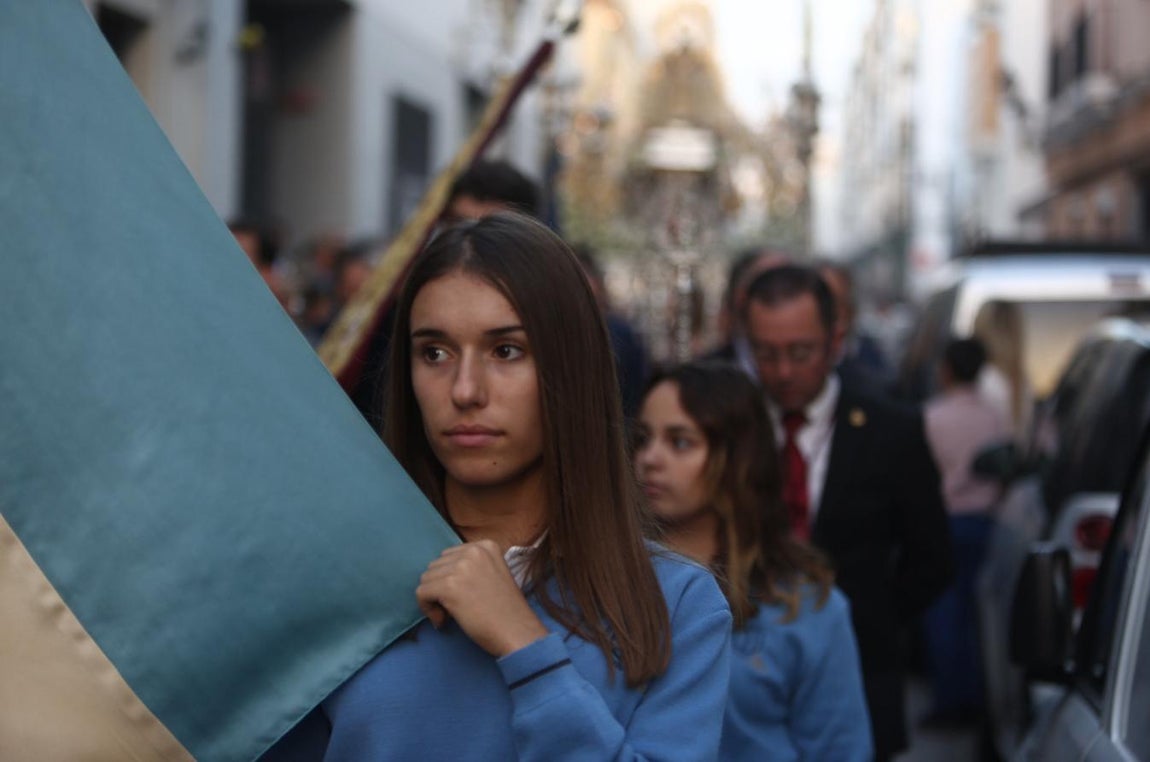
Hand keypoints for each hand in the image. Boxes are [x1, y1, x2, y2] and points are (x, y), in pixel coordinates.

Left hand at [416, 540, 549, 656]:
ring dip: (433, 599)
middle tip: (455, 608)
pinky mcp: (449, 585)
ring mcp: (461, 567)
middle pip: (436, 566)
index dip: (450, 578)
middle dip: (440, 587)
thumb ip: (471, 567)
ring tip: (450, 615)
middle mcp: (473, 551)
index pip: (450, 556)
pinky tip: (443, 620)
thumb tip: (438, 574)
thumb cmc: (505, 610)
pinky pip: (422, 593)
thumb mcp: (493, 574)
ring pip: (426, 579)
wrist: (517, 632)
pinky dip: (427, 609)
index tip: (461, 596)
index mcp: (486, 545)